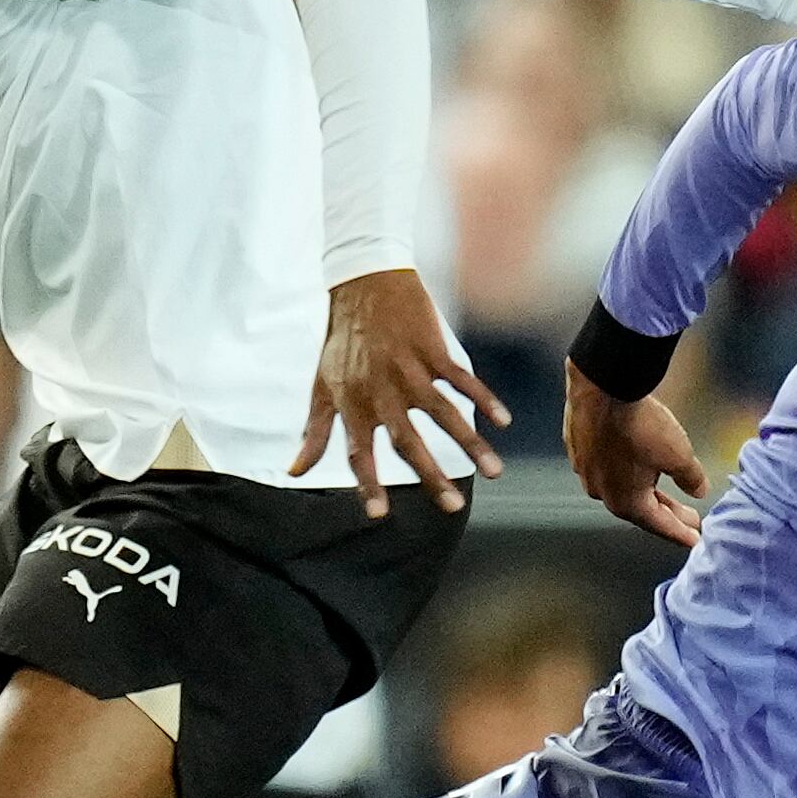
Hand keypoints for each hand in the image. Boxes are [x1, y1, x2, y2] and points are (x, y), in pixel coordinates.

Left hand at [295, 268, 510, 516]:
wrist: (363, 283)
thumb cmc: (341, 341)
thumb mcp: (321, 387)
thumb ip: (315, 433)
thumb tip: (293, 471)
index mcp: (353, 404)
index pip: (359, 452)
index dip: (367, 483)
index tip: (379, 514)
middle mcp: (381, 392)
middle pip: (408, 441)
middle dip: (431, 475)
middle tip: (452, 507)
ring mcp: (410, 370)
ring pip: (443, 414)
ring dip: (470, 444)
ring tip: (494, 472)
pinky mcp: (433, 350)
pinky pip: (461, 379)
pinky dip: (483, 399)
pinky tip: (503, 422)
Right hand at [563, 363, 707, 547]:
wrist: (603, 387)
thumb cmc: (641, 426)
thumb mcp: (678, 455)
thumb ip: (691, 479)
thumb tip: (699, 491)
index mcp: (626, 502)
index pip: (660, 525)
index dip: (681, 532)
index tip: (694, 539)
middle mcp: (601, 492)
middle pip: (639, 508)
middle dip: (666, 512)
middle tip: (688, 518)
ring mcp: (585, 469)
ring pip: (619, 486)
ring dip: (642, 489)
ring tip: (661, 490)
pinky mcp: (577, 446)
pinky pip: (604, 464)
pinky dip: (622, 468)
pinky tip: (631, 460)